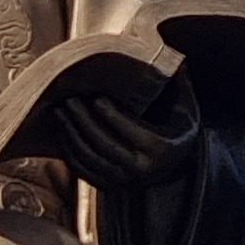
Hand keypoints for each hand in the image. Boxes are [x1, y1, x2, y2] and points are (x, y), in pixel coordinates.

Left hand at [48, 71, 204, 188]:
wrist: (177, 167)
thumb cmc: (179, 131)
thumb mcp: (186, 109)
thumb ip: (179, 84)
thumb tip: (177, 58)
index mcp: (160, 150)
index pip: (130, 130)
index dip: (110, 115)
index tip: (95, 97)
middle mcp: (140, 170)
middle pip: (103, 144)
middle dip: (83, 121)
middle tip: (68, 99)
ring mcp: (122, 181)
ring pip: (89, 158)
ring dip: (71, 134)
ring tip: (59, 112)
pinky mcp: (109, 186)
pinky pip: (83, 170)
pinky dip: (69, 151)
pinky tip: (62, 131)